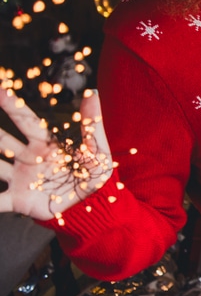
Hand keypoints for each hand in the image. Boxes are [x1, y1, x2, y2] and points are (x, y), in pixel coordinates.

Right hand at [0, 88, 112, 220]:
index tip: (0, 88)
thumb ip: (91, 124)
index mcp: (44, 145)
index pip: (25, 121)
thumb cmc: (92, 175)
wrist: (90, 207)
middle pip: (2, 141)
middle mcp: (26, 159)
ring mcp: (19, 179)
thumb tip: (94, 93)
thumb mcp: (97, 150)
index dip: (12, 105)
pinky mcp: (17, 200)